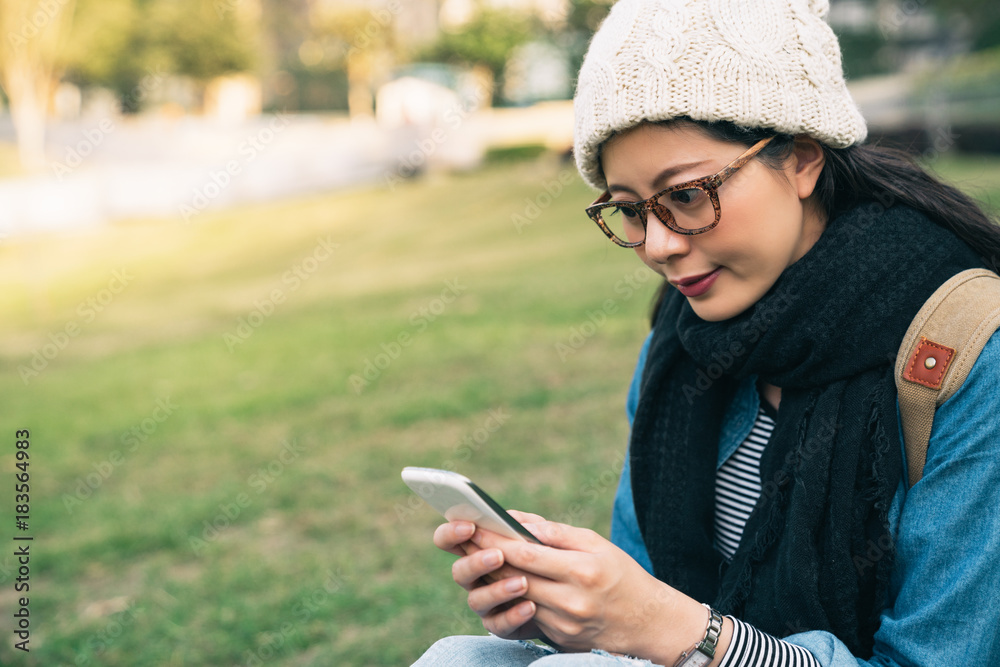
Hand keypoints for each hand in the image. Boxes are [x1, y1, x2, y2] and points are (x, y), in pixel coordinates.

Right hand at [432, 514, 548, 641]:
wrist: (566, 594)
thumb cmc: (550, 556)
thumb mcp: (543, 534)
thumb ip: (529, 523)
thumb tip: (511, 518)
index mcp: (478, 549)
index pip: (449, 540)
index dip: (451, 533)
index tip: (470, 527)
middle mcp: (475, 577)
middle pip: (459, 571)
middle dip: (475, 563)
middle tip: (498, 555)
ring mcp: (486, 603)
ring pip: (476, 600)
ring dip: (497, 590)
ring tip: (522, 583)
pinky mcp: (501, 625)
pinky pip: (499, 624)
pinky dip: (514, 615)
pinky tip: (531, 606)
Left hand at [470, 513, 713, 662]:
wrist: (649, 624)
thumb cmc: (623, 575)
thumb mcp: (598, 544)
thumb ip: (556, 533)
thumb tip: (519, 521)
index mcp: (582, 570)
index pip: (526, 554)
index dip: (495, 539)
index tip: (474, 525)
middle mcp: (571, 600)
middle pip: (514, 577)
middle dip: (486, 555)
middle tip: (464, 537)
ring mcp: (563, 624)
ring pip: (515, 597)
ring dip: (493, 576)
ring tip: (477, 556)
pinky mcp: (559, 638)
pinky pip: (527, 614)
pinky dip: (511, 596)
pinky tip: (499, 581)